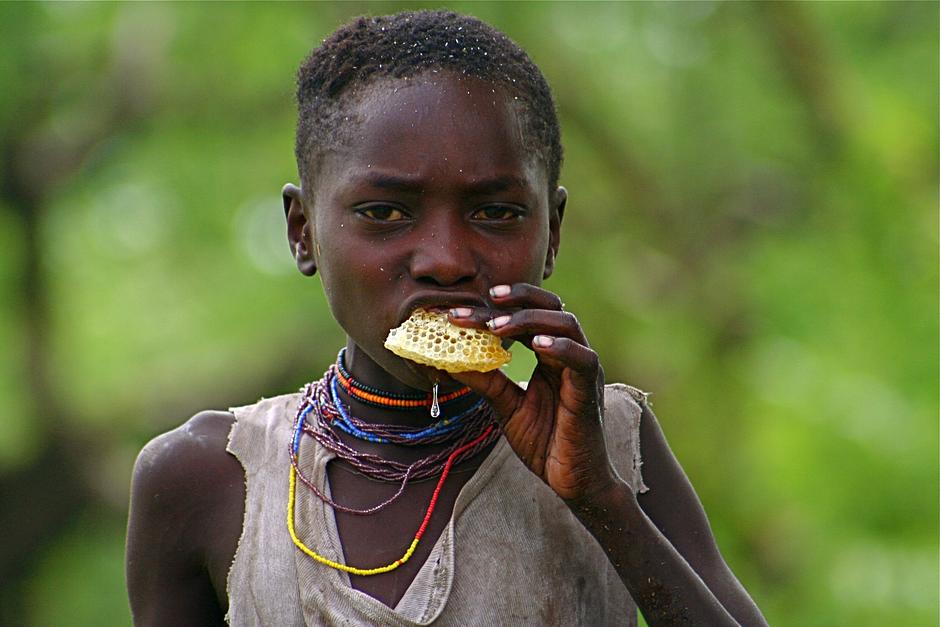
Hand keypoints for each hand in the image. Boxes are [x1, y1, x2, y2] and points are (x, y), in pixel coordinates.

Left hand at [448, 283, 618, 502]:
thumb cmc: (545, 442)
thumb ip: (484, 380)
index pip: (527, 317)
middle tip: (486, 299)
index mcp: (549, 355)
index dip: (500, 307)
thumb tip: (446, 362)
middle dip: (518, 299)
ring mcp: (582, 369)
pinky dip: (561, 347)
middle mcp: (569, 354)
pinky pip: (582, 359)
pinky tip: (538, 344)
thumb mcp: (505, 406)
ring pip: (566, 324)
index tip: (464, 308)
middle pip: (550, 307)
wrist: (573, 481)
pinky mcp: (590, 389)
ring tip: (498, 326)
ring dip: (530, 320)